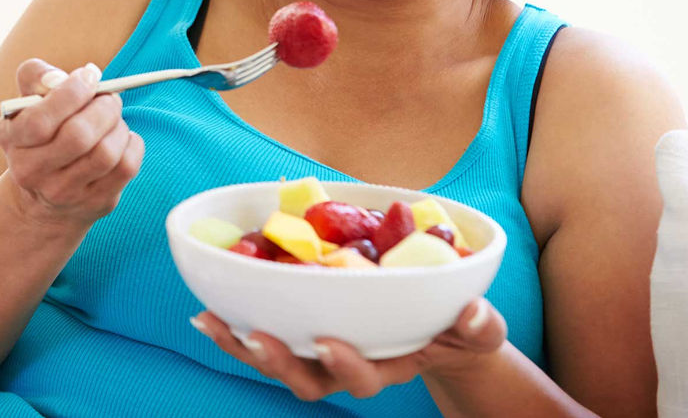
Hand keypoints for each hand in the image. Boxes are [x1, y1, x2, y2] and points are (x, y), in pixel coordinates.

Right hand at [0, 59, 144, 228]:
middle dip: (104, 107)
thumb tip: (74, 76)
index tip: (89, 76)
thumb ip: (38, 77)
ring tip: (113, 118)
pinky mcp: (96, 202)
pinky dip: (131, 144)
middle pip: (79, 137)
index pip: (40, 121)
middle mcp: (32, 171)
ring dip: (118, 126)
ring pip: (106, 153)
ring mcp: (64, 193)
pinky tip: (120, 139)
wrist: (42, 194)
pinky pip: (126, 167)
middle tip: (110, 97)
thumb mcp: (27, 102)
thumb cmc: (41, 131)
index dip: (71, 93)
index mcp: (12, 139)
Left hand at [191, 298, 506, 400]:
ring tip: (210, 322)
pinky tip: (207, 309)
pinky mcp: (302, 330)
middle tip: (254, 337)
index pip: (364, 377)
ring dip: (242, 344)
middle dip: (279, 362)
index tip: (326, 342)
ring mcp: (321, 351)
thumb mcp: (478, 328)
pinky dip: (235, 324)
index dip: (343, 365)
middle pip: (308, 378)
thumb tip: (474, 314)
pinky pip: (264, 334)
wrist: (438, 326)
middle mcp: (348, 364)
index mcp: (389, 364)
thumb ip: (480, 326)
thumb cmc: (458, 327)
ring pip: (277, 360)